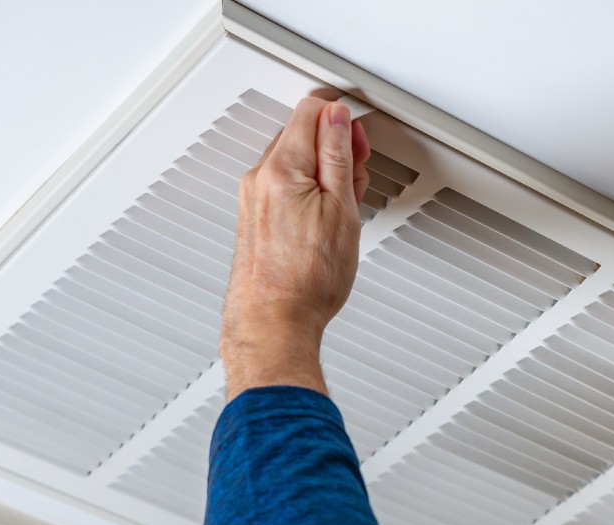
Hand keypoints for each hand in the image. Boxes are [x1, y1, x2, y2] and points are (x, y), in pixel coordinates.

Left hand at [220, 98, 370, 401]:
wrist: (275, 324)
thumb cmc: (307, 281)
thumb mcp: (341, 210)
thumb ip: (338, 155)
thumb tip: (337, 118)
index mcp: (281, 168)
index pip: (311, 110)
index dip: (343, 118)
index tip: (360, 138)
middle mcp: (260, 178)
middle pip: (301, 134)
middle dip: (335, 146)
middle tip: (358, 175)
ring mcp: (254, 199)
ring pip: (294, 162)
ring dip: (324, 172)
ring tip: (345, 206)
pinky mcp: (255, 219)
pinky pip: (285, 187)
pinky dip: (309, 192)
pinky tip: (326, 220)